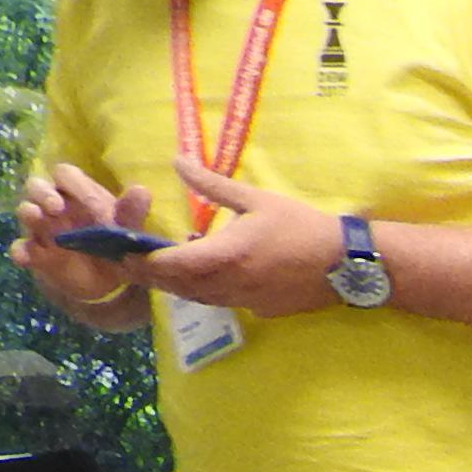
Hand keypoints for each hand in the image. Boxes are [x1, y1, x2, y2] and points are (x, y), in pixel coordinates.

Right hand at [10, 167, 151, 310]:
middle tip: (56, 207)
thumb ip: (131, 213)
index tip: (92, 205)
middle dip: (43, 193)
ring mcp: (42, 227)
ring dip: (29, 214)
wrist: (107, 280)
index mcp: (76, 192)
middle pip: (36, 186)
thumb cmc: (114, 244)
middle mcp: (54, 204)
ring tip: (38, 219)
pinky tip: (25, 257)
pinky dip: (20, 251)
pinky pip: (20, 248)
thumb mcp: (126, 232)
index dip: (76, 186)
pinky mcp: (36, 252)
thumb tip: (142, 190)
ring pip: (26, 211)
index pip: (66, 174)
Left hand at [141, 162, 352, 316]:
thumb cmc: (303, 227)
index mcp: (225, 255)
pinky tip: (206, 275)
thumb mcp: (256, 199)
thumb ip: (211, 185)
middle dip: (150, 276)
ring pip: (197, 299)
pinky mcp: (262, 310)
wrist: (349, 264)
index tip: (122, 250)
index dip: (141, 261)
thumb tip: (177, 161)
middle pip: (177, 287)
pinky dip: (204, 291)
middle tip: (130, 262)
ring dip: (176, 286)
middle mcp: (231, 284)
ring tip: (162, 269)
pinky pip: (222, 302)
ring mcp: (247, 301)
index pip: (169, 265)